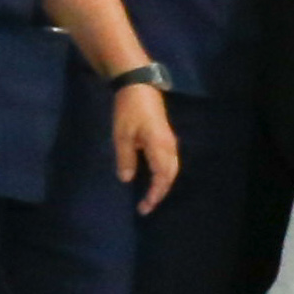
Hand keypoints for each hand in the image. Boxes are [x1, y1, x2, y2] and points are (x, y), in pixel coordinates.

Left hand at [111, 82, 182, 212]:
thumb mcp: (122, 135)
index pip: (161, 177)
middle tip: (147, 206)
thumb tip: (127, 179)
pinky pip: (169, 162)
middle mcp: (169, 147)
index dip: (154, 194)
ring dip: (163, 184)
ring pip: (171, 169)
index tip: (144, 207)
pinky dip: (163, 174)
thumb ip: (126, 159)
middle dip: (160, 193)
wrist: (139, 86)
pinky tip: (154, 178)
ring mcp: (170, 142)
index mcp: (159, 147)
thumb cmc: (128, 110)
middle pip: (170, 176)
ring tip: (150, 195)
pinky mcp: (166, 138)